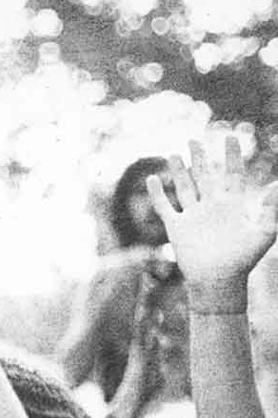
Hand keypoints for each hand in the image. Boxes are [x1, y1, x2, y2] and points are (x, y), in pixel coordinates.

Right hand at [148, 136, 277, 308]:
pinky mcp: (177, 227)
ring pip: (184, 188)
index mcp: (233, 205)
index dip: (232, 156)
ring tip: (174, 154)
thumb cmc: (245, 258)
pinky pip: (165, 207)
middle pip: (205, 176)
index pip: (232, 174)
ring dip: (179, 171)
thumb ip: (273, 207)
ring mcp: (193, 216)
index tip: (230, 137)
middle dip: (200, 158)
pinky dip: (157, 194)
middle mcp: (212, 207)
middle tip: (195, 139)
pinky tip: (152, 180)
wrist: (218, 279)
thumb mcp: (265, 230)